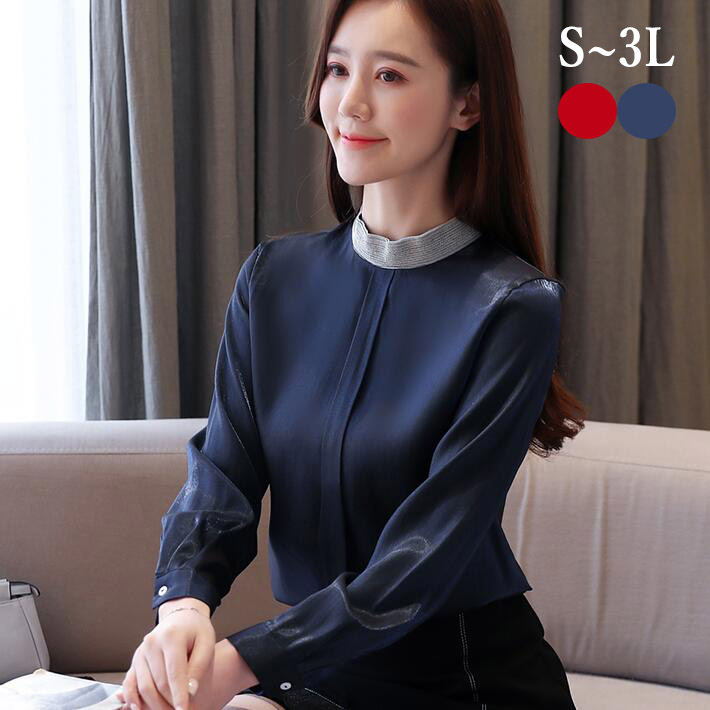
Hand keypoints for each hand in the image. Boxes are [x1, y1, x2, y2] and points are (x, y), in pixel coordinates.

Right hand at [116, 638, 256, 709]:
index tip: (184, 709)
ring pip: (144, 687)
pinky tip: (139, 708)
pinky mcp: (135, 660)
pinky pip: (129, 683)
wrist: (181, 618)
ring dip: (156, 704)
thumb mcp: (206, 642)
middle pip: (159, 683)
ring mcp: (141, 652)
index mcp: (171, 636)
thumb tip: (190, 691)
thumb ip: (199, 666)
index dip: (179, 695)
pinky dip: (132, 698)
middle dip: (170, 702)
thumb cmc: (195, 630)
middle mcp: (152, 643)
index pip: (175, 673)